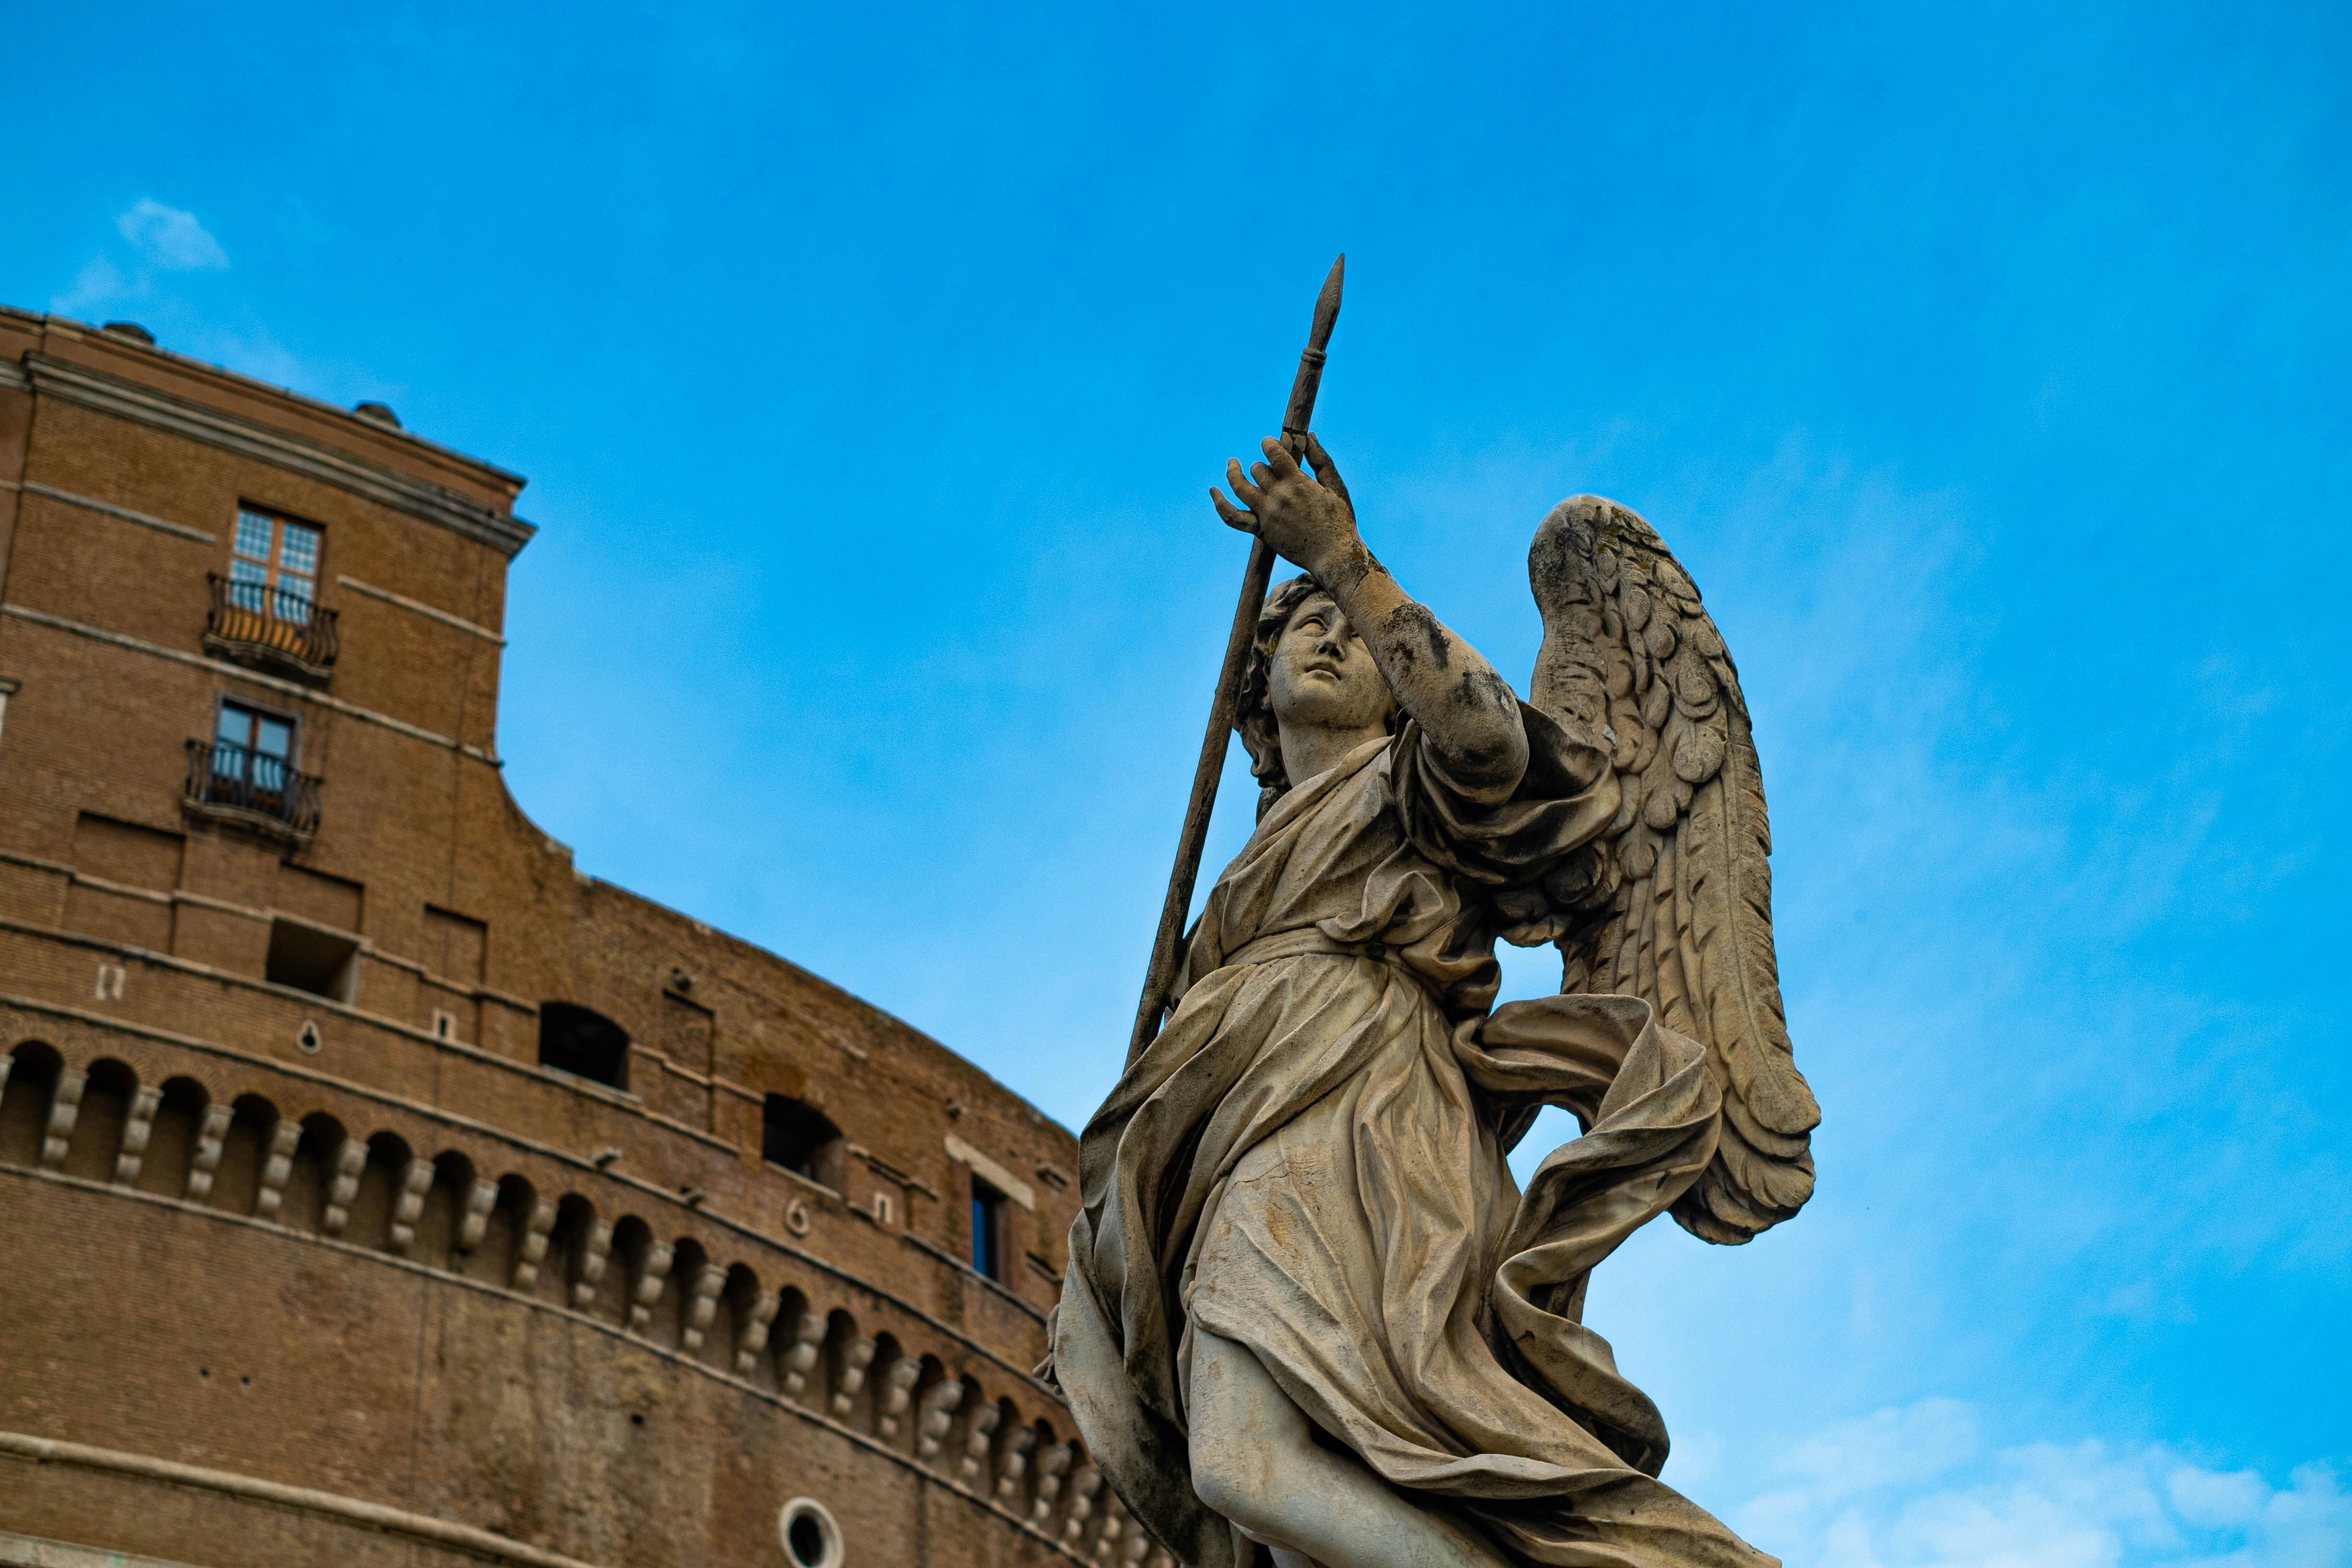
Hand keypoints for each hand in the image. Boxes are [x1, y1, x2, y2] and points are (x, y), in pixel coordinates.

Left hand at [1210, 434, 1357, 575]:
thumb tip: (1309, 436)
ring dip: (1233, 473)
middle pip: (1258, 470)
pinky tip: (1213, 491)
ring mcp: (1267, 515)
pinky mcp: (1261, 531)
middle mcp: (1278, 497)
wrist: (1333, 555)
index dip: (1268, 444)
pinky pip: (1233, 517)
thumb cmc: (1340, 520)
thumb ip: (1321, 460)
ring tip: (1232, 464)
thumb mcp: (1335, 486)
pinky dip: (1220, 504)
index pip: (1274, 454)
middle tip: (1270, 469)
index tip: (1269, 443)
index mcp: (1297, 483)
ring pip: (1240, 487)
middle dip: (1262, 465)